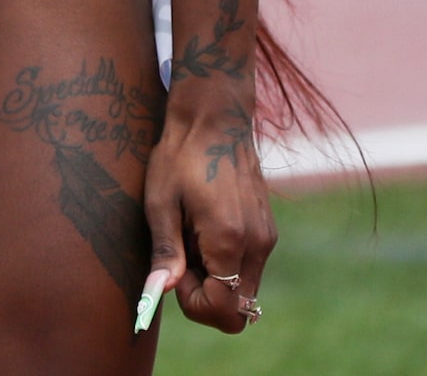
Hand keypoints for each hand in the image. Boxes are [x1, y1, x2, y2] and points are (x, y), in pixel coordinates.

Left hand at [140, 81, 275, 335]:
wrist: (214, 118)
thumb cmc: (179, 156)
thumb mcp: (160, 202)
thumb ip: (166, 252)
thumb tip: (160, 293)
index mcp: (229, 239)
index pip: (223, 309)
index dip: (193, 303)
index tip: (176, 270)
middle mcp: (257, 244)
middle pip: (238, 309)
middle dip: (206, 298)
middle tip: (182, 257)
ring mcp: (266, 237)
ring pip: (244, 291)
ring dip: (216, 281)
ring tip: (192, 238)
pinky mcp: (267, 229)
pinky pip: (249, 269)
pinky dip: (227, 265)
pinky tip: (205, 230)